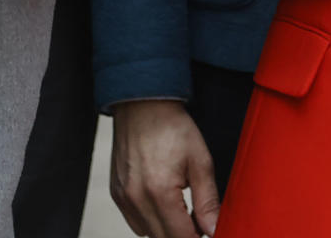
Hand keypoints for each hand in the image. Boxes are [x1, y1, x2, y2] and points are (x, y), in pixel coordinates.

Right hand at [109, 100, 219, 237]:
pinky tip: (164, 202)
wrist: (143, 106)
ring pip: (148, 233)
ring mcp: (123, 198)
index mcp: (159, 193)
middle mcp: (136, 200)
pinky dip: (151, 220)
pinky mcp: (117, 194)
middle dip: (184, 233)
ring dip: (166, 228)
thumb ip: (207, 200)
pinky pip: (135, 222)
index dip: (199, 236)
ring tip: (182, 206)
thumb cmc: (172, 128)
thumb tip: (214, 229)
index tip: (209, 229)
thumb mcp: (200, 161)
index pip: (180, 237)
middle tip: (198, 217)